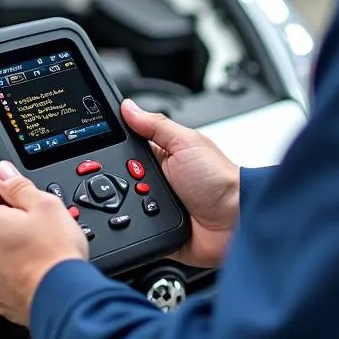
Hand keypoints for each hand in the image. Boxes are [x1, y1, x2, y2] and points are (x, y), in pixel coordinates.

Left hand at [0, 161, 88, 325]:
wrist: (63, 297)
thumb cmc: (55, 253)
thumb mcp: (45, 204)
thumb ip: (19, 186)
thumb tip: (2, 171)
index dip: (11, 201)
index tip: (28, 208)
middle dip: (13, 228)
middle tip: (40, 232)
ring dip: (13, 254)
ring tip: (41, 255)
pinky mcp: (0, 299)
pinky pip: (5, 281)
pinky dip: (18, 277)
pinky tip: (37, 274)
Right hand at [123, 99, 240, 267]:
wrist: (235, 222)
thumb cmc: (220, 180)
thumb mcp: (186, 143)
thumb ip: (156, 125)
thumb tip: (129, 106)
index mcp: (163, 155)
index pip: (128, 147)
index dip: (116, 147)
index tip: (103, 145)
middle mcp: (157, 181)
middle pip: (120, 177)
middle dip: (121, 178)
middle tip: (137, 177)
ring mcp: (155, 207)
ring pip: (122, 204)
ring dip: (126, 203)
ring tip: (142, 200)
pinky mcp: (155, 232)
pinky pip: (132, 229)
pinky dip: (131, 226)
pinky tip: (139, 220)